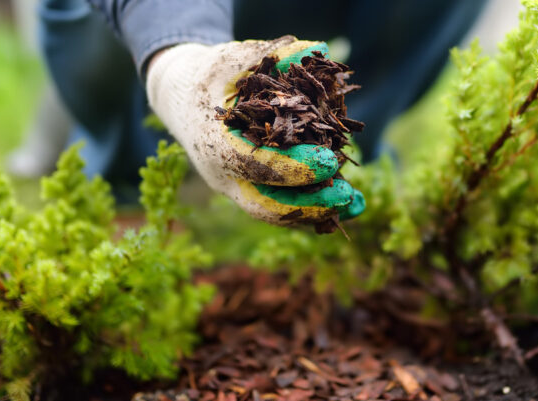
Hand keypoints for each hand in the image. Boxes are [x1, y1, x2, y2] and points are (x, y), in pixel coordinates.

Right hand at [146, 36, 364, 226]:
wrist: (180, 99)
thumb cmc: (208, 76)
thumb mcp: (233, 59)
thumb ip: (271, 55)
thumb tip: (316, 50)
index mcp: (213, 143)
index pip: (254, 164)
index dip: (293, 167)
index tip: (330, 161)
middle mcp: (222, 175)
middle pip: (265, 205)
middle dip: (308, 205)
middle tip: (347, 196)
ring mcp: (235, 188)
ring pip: (275, 212)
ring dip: (317, 212)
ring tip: (356, 205)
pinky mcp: (249, 190)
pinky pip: (282, 207)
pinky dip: (313, 208)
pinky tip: (348, 204)